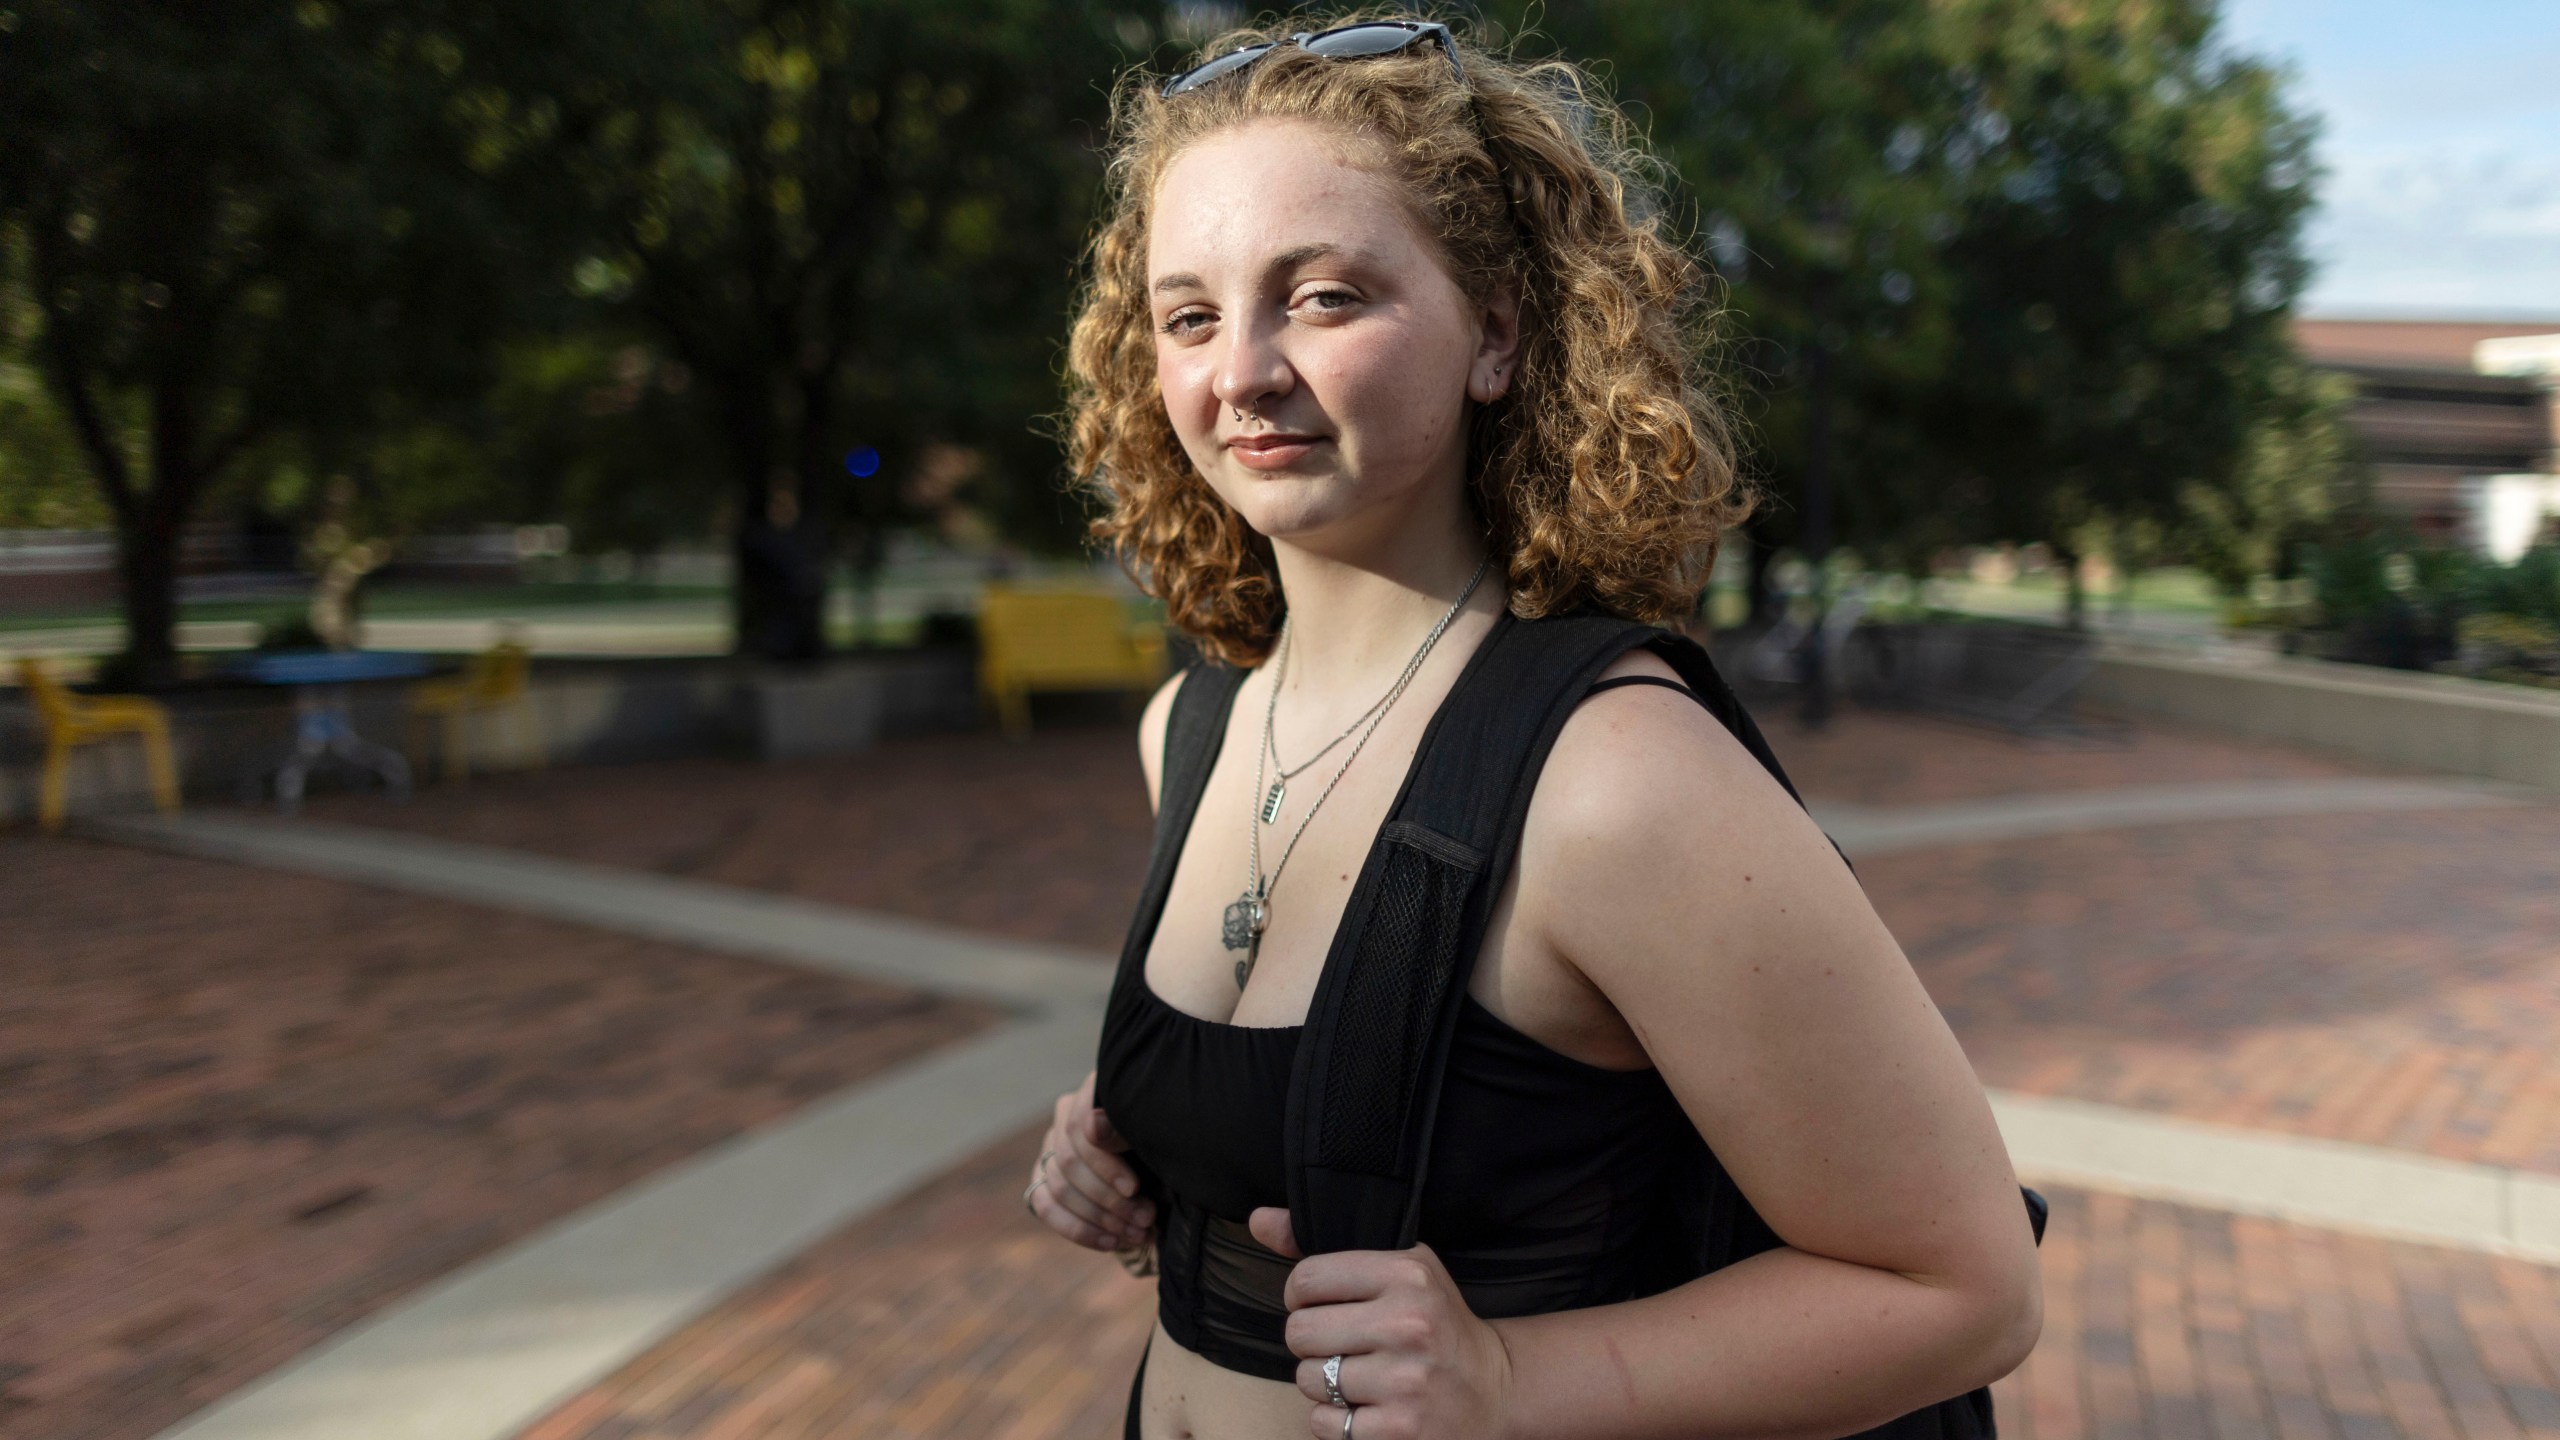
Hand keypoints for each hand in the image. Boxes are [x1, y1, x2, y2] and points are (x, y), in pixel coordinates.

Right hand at [1027, 1070, 1155, 1252]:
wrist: (1168, 1156)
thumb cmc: (1166, 1139)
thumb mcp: (1157, 1132)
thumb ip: (1128, 1128)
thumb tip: (1094, 1129)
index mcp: (1092, 1092)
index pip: (1079, 1130)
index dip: (1105, 1165)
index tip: (1135, 1189)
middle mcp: (1065, 1114)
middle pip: (1069, 1163)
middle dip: (1110, 1200)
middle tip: (1146, 1218)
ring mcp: (1051, 1146)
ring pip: (1058, 1188)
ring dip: (1101, 1219)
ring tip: (1138, 1233)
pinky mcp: (1043, 1177)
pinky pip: (1044, 1206)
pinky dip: (1079, 1230)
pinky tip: (1111, 1243)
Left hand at [1250, 1208, 1515, 1439]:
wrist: (1495, 1390)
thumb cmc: (1436, 1324)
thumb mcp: (1401, 1269)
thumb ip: (1325, 1248)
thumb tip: (1258, 1220)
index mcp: (1407, 1274)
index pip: (1306, 1279)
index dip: (1302, 1296)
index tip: (1323, 1305)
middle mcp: (1408, 1324)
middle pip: (1299, 1332)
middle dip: (1311, 1342)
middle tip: (1341, 1344)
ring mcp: (1405, 1381)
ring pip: (1308, 1379)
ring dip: (1323, 1382)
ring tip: (1358, 1375)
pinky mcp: (1401, 1430)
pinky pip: (1324, 1422)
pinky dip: (1335, 1418)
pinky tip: (1366, 1405)